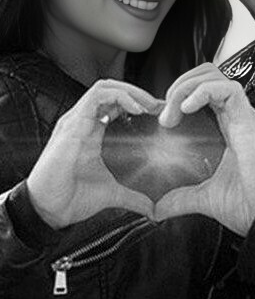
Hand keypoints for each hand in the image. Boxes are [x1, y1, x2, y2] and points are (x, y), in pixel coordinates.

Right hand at [27, 79, 163, 228]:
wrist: (49, 210)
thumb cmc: (72, 197)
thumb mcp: (111, 193)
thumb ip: (132, 197)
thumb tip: (153, 210)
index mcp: (92, 131)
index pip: (115, 103)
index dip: (138, 102)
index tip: (161, 112)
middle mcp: (83, 121)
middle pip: (111, 89)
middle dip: (137, 92)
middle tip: (159, 106)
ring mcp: (76, 120)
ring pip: (104, 87)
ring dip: (130, 91)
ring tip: (149, 105)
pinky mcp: (73, 124)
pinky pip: (96, 97)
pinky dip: (119, 97)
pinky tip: (135, 109)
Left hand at [155, 64, 254, 235]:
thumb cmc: (250, 202)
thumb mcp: (207, 198)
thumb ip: (182, 198)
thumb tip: (158, 209)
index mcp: (227, 128)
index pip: (202, 93)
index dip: (179, 96)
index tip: (162, 118)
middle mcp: (235, 116)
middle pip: (206, 75)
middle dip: (180, 85)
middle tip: (166, 115)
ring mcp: (242, 114)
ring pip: (213, 75)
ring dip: (186, 86)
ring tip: (173, 112)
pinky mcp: (247, 117)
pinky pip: (226, 87)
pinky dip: (202, 91)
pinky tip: (186, 108)